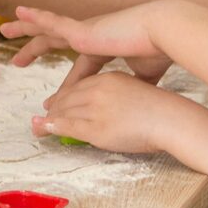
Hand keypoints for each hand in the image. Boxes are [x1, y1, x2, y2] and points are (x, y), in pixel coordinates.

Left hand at [7, 2, 171, 85]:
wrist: (163, 34)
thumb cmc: (158, 52)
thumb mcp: (144, 76)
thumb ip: (136, 84)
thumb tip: (136, 97)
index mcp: (104, 48)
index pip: (79, 68)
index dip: (66, 84)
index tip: (53, 99)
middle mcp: (90, 36)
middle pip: (55, 41)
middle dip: (35, 49)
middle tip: (17, 61)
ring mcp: (85, 30)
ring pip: (47, 28)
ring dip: (26, 28)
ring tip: (5, 28)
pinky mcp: (83, 29)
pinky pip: (53, 22)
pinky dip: (36, 17)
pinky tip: (19, 12)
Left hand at [33, 68, 186, 155]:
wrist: (170, 118)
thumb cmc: (162, 110)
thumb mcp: (139, 95)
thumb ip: (123, 98)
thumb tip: (119, 111)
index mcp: (109, 78)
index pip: (79, 86)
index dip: (64, 96)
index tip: (54, 105)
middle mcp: (99, 87)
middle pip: (68, 98)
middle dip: (53, 109)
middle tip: (42, 120)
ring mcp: (95, 105)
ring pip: (64, 111)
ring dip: (48, 120)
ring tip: (37, 128)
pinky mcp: (95, 124)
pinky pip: (67, 124)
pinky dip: (50, 126)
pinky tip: (40, 128)